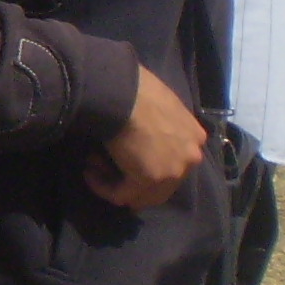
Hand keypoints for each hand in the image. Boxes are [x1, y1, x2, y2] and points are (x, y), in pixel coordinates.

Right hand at [87, 65, 205, 210]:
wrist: (122, 93)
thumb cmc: (135, 89)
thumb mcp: (159, 103)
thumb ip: (162, 124)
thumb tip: (145, 134)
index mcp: (195, 137)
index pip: (175, 162)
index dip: (146, 162)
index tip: (122, 153)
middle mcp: (191, 157)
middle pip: (162, 183)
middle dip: (132, 179)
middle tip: (104, 165)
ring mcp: (173, 171)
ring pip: (143, 194)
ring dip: (115, 183)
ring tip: (93, 167)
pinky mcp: (149, 180)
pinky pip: (122, 194)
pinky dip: (103, 187)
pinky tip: (89, 173)